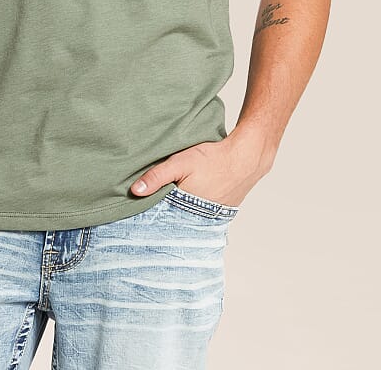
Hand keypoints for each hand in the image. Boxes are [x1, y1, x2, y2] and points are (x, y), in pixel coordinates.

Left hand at [129, 130, 271, 207]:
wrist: (246, 158)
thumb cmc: (213, 159)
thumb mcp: (180, 163)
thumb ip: (157, 176)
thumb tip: (134, 191)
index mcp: (186, 210)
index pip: (162, 221)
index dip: (150, 218)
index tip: (137, 218)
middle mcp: (199, 220)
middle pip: (174, 222)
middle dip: (163, 219)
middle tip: (147, 216)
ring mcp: (212, 219)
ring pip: (187, 219)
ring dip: (178, 215)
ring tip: (167, 210)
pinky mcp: (220, 214)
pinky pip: (201, 216)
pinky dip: (192, 212)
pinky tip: (187, 203)